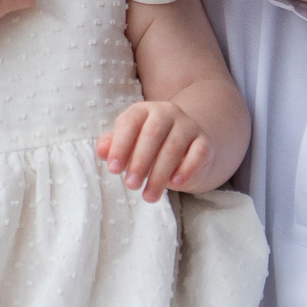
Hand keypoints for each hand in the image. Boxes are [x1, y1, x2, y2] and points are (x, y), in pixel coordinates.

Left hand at [98, 101, 213, 201]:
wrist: (186, 146)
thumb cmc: (149, 147)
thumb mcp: (129, 144)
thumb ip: (113, 145)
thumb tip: (101, 150)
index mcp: (143, 110)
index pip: (130, 122)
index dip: (120, 146)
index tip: (113, 169)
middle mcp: (167, 112)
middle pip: (153, 133)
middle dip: (140, 161)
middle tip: (130, 185)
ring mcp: (188, 125)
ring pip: (174, 146)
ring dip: (160, 174)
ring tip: (149, 196)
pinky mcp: (204, 142)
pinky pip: (198, 152)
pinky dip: (187, 168)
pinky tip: (176, 183)